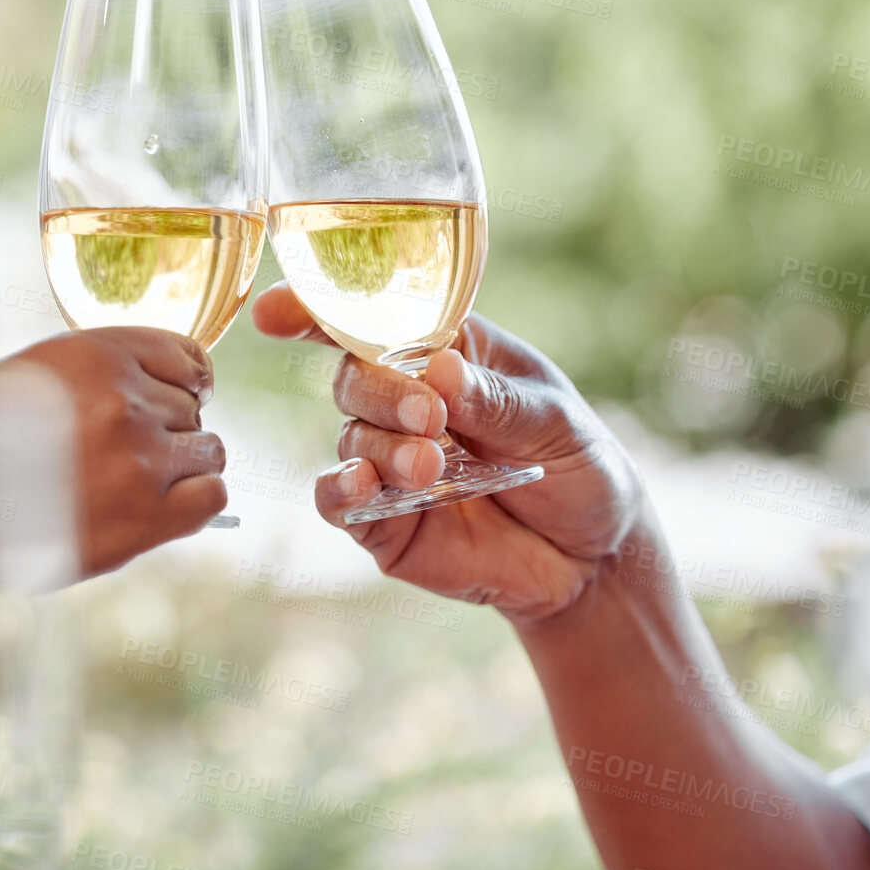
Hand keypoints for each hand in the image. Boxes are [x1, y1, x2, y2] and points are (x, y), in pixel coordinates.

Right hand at [16, 327, 225, 576]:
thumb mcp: (25, 377)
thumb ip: (92, 378)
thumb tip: (156, 396)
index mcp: (93, 352)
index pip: (186, 356)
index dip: (185, 383)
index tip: (175, 400)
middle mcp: (123, 399)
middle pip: (192, 409)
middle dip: (166, 431)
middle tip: (119, 460)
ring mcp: (138, 458)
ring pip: (208, 452)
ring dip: (181, 469)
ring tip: (133, 488)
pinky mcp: (142, 519)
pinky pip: (211, 498)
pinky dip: (196, 503)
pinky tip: (160, 510)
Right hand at [251, 283, 641, 626]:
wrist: (593, 561)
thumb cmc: (581, 468)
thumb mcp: (557, 423)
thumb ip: (497, 400)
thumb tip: (439, 368)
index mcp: (448, 353)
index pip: (376, 320)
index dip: (318, 309)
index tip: (275, 311)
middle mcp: (409, 401)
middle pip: (354, 376)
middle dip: (381, 392)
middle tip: (429, 418)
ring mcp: (392, 462)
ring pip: (350, 437)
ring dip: (382, 447)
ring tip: (432, 467)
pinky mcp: (385, 522)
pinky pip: (340, 500)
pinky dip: (340, 490)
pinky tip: (361, 486)